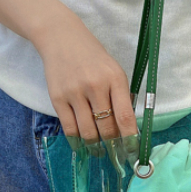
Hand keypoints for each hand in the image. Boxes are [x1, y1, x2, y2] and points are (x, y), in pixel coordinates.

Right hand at [31, 6, 138, 145]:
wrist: (61, 39)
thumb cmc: (93, 57)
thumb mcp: (114, 70)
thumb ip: (121, 96)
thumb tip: (127, 128)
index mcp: (115, 79)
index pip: (125, 116)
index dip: (130, 138)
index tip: (133, 151)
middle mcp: (95, 86)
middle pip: (106, 127)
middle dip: (112, 144)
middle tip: (115, 153)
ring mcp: (75, 92)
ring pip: (87, 131)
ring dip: (95, 145)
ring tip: (99, 151)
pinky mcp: (57, 98)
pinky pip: (69, 127)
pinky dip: (76, 140)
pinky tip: (82, 145)